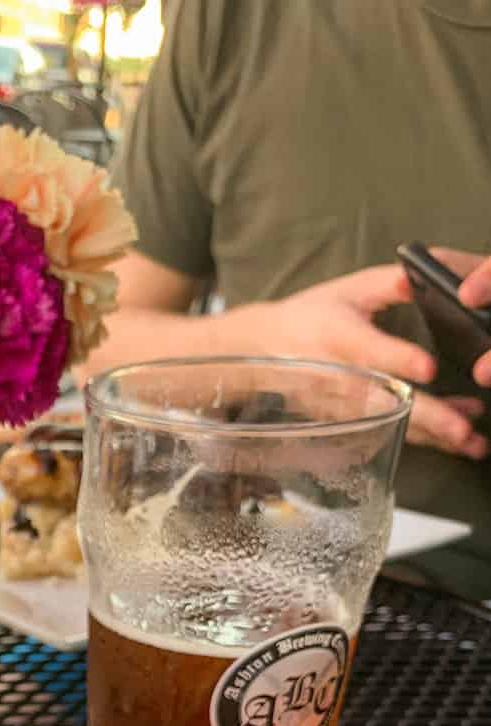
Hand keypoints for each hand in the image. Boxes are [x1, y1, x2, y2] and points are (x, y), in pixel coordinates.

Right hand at [249, 266, 486, 460]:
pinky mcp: (342, 423)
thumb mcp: (346, 289)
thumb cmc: (310, 316)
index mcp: (336, 335)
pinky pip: (385, 433)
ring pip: (389, 425)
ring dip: (431, 435)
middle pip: (384, 402)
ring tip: (470, 440)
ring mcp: (338, 407)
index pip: (368, 350)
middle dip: (425, 416)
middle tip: (461, 427)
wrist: (263, 349)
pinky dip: (420, 439)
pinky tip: (453, 441)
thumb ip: (387, 283)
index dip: (398, 359)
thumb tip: (422, 277)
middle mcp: (337, 377)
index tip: (428, 368)